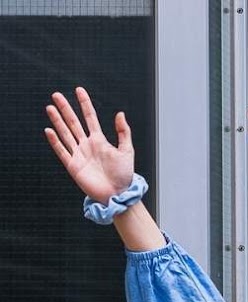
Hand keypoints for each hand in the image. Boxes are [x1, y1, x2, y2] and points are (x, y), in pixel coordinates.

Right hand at [44, 88, 133, 204]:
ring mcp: (78, 154)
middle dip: (65, 108)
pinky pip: (62, 151)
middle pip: (73, 122)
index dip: (84, 104)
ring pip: (65, 133)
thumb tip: (120, 113)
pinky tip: (49, 130)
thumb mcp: (127, 151)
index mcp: (100, 140)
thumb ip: (123, 132)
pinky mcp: (73, 165)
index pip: (90, 117)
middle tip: (56, 95)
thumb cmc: (124, 175)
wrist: (118, 194)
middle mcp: (87, 145)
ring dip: (57, 120)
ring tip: (50, 107)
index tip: (79, 90)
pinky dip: (55, 141)